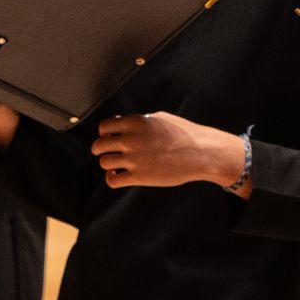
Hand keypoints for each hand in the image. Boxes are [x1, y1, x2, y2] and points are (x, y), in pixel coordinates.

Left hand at [90, 112, 249, 194]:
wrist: (200, 153)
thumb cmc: (182, 133)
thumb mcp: (159, 118)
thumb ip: (137, 120)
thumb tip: (117, 121)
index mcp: (135, 122)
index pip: (104, 126)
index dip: (104, 133)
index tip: (110, 137)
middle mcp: (131, 140)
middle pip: (99, 146)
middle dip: (100, 149)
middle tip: (107, 152)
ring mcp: (134, 159)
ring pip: (104, 163)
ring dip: (107, 164)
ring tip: (115, 165)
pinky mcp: (139, 177)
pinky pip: (112, 180)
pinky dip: (111, 178)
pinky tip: (118, 175)